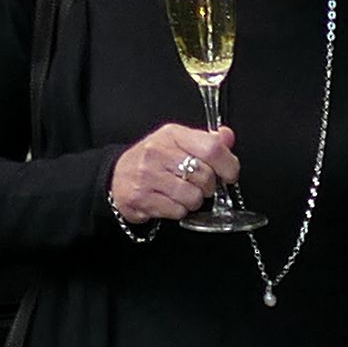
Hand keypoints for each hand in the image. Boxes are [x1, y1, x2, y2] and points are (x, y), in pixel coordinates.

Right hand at [111, 123, 236, 225]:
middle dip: (208, 187)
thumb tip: (227, 136)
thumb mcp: (179, 143)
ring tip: (181, 193)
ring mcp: (148, 175)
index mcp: (172, 134)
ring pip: (193, 197)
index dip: (228, 165)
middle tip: (197, 184)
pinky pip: (178, 211)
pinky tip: (168, 201)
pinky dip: (179, 211)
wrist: (118, 177)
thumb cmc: (154, 161)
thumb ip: (206, 141)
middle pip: (205, 176)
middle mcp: (158, 152)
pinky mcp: (142, 197)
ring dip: (193, 201)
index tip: (229, 174)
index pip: (212, 148)